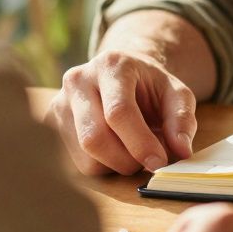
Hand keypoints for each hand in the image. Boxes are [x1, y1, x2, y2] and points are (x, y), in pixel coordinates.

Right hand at [46, 11, 205, 175]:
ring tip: (131, 150)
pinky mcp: (49, 123)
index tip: (158, 162)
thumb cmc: (149, 87)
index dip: (140, 143)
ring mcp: (59, 101)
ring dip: (113, 166)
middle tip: (147, 162)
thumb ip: (182, 119)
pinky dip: (99, 166)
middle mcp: (78, 79)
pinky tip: (112, 150)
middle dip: (126, 160)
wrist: (121, 75)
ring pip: (83, 155)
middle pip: (94, 137)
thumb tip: (181, 151)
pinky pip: (73, 162)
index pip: (118, 112)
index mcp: (112, 65)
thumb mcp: (177, 93)